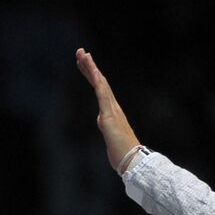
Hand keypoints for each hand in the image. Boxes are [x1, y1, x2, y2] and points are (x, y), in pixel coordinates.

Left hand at [75, 48, 141, 172]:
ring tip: (83, 55)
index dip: (93, 76)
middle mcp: (113, 108)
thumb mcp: (112, 141)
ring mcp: (111, 111)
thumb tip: (107, 128)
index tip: (85, 64)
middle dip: (90, 67)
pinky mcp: (109, 117)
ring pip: (100, 84)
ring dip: (91, 69)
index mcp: (112, 113)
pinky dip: (97, 82)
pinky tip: (92, 71)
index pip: (101, 90)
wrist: (133, 162)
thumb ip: (109, 131)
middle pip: (99, 82)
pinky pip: (102, 95)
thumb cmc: (124, 155)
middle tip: (81, 52)